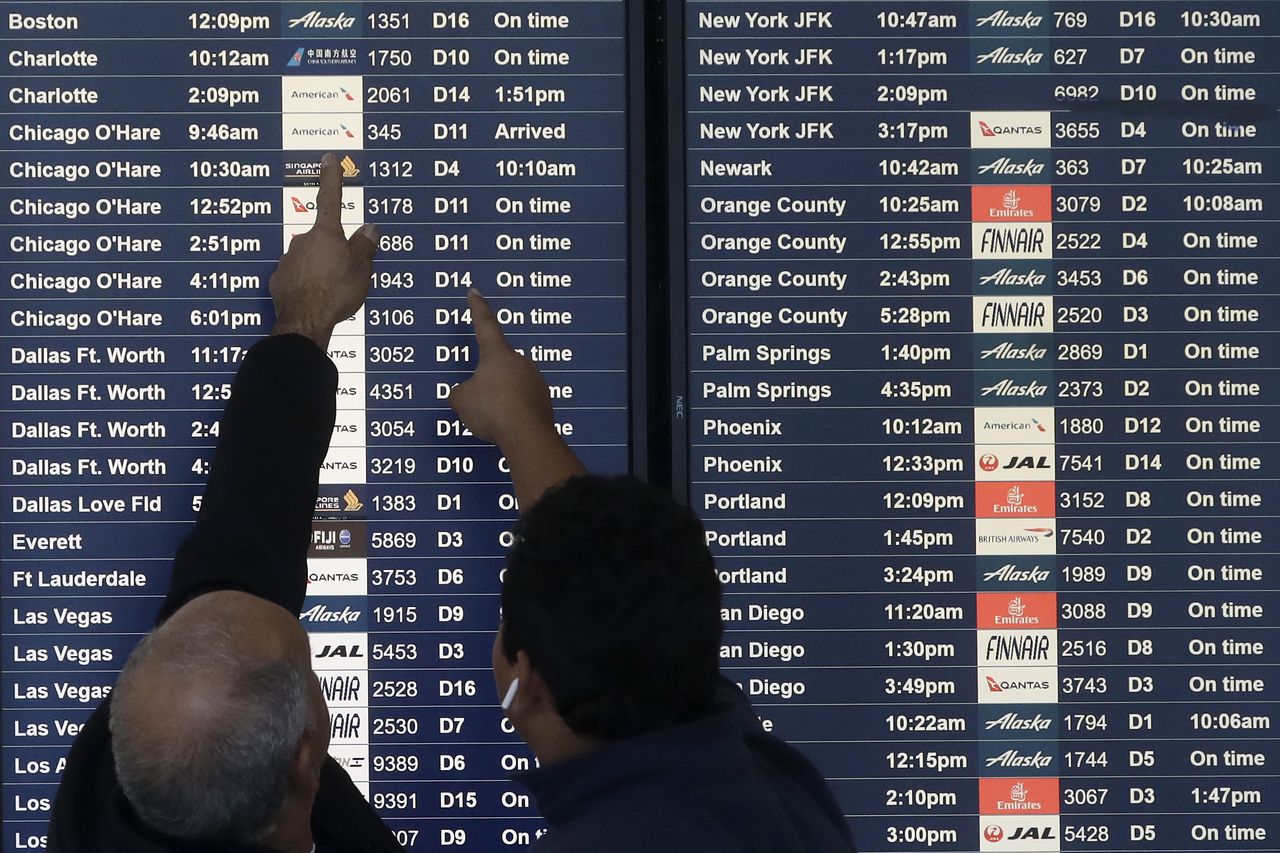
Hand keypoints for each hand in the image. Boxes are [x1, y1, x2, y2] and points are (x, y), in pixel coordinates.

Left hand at [269, 153, 377, 346]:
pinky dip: (306, 285)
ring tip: (332, 292)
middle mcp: (303, 241)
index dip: (331, 178)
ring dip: (319, 270)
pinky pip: (297, 277)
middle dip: (333, 252)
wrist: (305, 321)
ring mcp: (288, 261)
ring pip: (309, 259)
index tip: (329, 159)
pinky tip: (314, 298)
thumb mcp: (362, 269)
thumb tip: (369, 229)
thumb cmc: (336, 292)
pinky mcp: (279, 281)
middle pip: (322, 239)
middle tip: (346, 273)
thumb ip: (365, 246)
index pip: (331, 199)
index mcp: (326, 234)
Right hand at [448, 290, 554, 448]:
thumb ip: (460, 392)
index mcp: (497, 354)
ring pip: (511, 385)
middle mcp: (520, 361)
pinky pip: (523, 403)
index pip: (485, 324)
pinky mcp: (545, 401)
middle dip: (487, 380)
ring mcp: (536, 380)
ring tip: (492, 418)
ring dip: (501, 397)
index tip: (475, 292)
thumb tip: (466, 394)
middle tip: (479, 401)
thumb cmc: (491, 410)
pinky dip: (513, 412)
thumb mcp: (461, 400)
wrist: (525, 435)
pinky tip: (507, 425)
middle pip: (498, 364)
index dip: (477, 308)